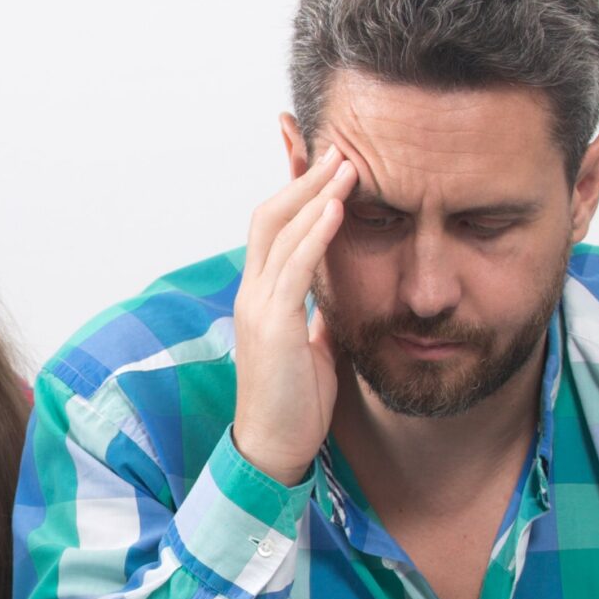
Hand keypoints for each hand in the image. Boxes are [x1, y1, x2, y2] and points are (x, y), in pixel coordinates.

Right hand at [230, 145, 355, 483]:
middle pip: (269, 216)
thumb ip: (318, 317)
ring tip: (346, 164)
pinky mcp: (272, 325)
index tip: (317, 154)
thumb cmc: (294, 406)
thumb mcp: (314, 349)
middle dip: (303, 178)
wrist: (272, 450)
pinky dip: (315, 233)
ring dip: (314, 193)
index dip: (293, 189)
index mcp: (263, 297)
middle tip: (340, 147)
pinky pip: (293, 267)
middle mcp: (253, 293)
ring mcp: (258, 306)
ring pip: (278, 231)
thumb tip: (338, 298)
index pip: (274, 228)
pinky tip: (337, 207)